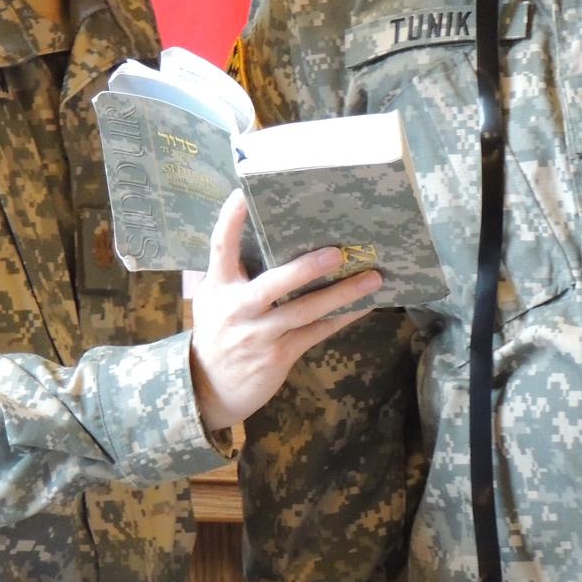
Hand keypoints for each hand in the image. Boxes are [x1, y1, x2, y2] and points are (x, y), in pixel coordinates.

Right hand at [188, 189, 381, 429]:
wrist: (208, 388)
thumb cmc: (218, 331)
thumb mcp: (213, 298)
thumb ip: (232, 270)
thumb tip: (261, 231)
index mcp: (219, 286)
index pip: (220, 247)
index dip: (230, 219)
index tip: (243, 193)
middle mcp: (238, 308)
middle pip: (274, 284)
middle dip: (306, 268)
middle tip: (339, 252)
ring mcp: (259, 334)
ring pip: (305, 310)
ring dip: (341, 294)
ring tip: (373, 277)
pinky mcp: (278, 355)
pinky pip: (316, 332)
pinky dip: (341, 318)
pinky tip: (363, 306)